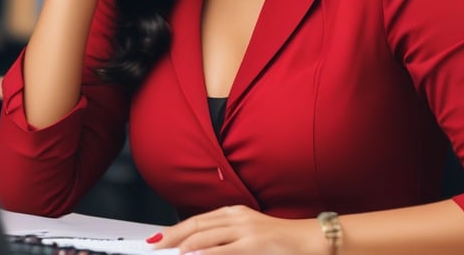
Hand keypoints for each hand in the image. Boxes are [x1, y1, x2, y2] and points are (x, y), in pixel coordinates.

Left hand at [152, 205, 324, 254]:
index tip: (159, 238)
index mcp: (234, 213)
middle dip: (171, 235)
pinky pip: (224, 249)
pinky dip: (205, 253)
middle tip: (154, 245)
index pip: (197, 220)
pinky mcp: (254, 244)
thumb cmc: (281, 241)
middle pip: (196, 225)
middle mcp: (237, 217)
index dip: (176, 229)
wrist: (309, 239)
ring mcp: (245, 230)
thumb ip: (226, 239)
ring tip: (166, 250)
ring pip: (206, 235)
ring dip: (183, 244)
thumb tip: (198, 250)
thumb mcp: (249, 235)